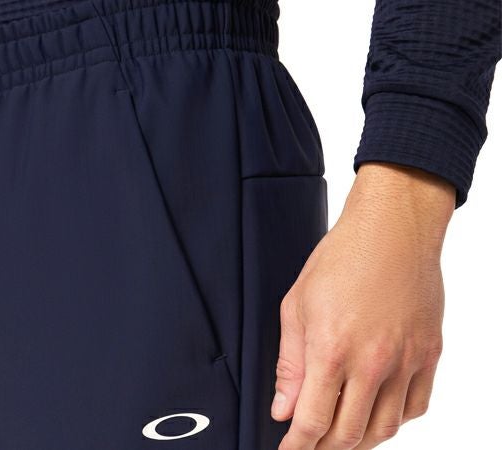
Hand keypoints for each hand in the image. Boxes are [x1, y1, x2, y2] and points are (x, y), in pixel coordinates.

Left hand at [272, 162, 455, 449]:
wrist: (390, 230)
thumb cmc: (341, 258)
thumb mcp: (297, 306)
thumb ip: (290, 363)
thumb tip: (283, 407)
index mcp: (332, 350)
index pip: (312, 422)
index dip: (297, 446)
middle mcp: (372, 362)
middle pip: (349, 434)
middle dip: (324, 448)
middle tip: (311, 444)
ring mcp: (406, 360)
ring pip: (385, 427)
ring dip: (359, 439)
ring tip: (341, 434)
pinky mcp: (429, 353)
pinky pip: (416, 406)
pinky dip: (394, 419)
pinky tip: (378, 412)